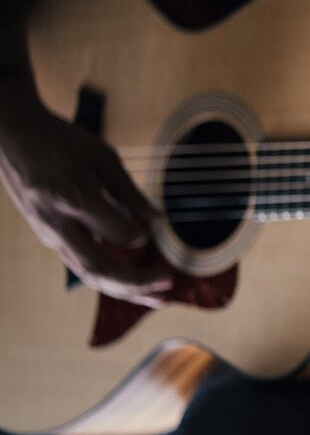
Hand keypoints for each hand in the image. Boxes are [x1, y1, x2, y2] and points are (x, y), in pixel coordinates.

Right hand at [0, 97, 170, 305]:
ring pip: (89, 274)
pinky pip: (81, 265)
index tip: (158, 227)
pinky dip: (109, 278)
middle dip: (137, 284)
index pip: (119, 233)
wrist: (13, 136)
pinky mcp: (49, 238)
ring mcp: (50, 234)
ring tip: (157, 298)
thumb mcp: (103, 157)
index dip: (142, 234)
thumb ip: (130, 192)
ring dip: (125, 290)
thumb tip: (159, 222)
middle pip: (100, 269)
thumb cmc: (62, 141)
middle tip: (169, 284)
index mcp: (75, 199)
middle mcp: (59, 224)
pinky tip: (133, 284)